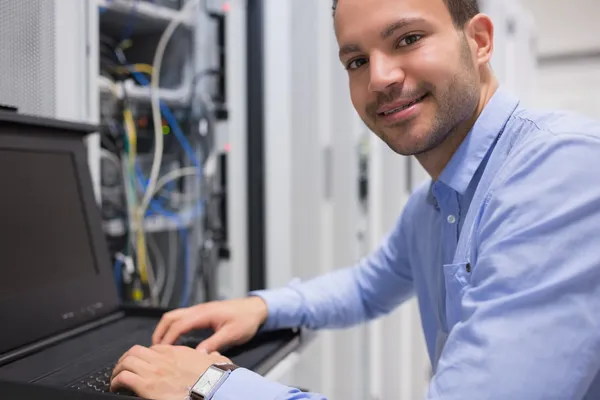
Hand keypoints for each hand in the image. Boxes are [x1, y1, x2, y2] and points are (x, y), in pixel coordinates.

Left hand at [110, 344, 231, 398]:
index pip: (155, 347)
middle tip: (123, 366)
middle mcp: (162, 359)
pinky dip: (116, 381)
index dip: (146, 354)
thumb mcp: (216, 360)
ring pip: (126, 361)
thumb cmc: (214, 377)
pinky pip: (123, 377)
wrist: (212, 387)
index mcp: (177, 352)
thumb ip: (213, 355)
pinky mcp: (146, 385)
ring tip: (115, 377)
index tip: (144, 362)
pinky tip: (115, 386)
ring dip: (118, 369)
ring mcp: (153, 371)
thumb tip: (215, 354)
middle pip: (135, 351)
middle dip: (126, 358)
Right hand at [152, 297, 268, 352]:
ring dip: (166, 328)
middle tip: (155, 348)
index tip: (161, 351)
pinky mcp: (203, 312)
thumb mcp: (231, 335)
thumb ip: (213, 344)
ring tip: (162, 344)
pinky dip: (173, 327)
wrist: (256, 308)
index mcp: (204, 314)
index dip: (167, 338)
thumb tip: (197, 355)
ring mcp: (200, 310)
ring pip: (175, 315)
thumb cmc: (246, 319)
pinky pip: (182, 317)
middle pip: (171, 317)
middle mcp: (199, 309)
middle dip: (160, 331)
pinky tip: (175, 338)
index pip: (178, 325)